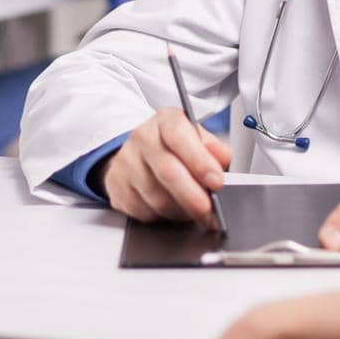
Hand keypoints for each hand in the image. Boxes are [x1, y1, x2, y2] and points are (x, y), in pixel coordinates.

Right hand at [102, 107, 232, 229]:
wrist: (138, 153)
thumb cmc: (173, 147)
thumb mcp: (197, 139)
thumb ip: (214, 148)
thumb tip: (223, 157)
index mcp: (166, 121)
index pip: (180, 136)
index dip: (200, 161)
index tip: (217, 181)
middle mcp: (142, 138)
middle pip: (168, 171)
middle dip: (193, 196)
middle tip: (210, 211)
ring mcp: (126, 162)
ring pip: (156, 197)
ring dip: (180, 211)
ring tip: (192, 210)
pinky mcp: (116, 186)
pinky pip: (143, 212)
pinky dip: (162, 217)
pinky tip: (171, 208)